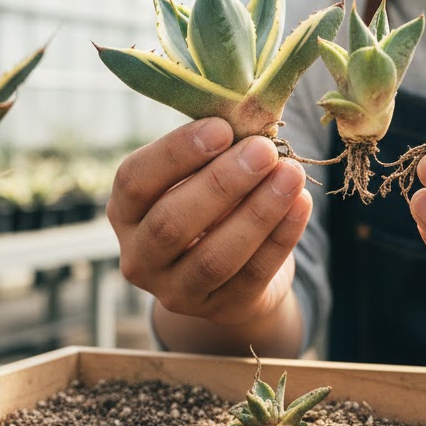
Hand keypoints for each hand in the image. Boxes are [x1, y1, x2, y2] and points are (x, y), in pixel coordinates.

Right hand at [107, 118, 311, 329]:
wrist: (233, 264)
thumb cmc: (211, 196)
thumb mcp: (198, 172)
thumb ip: (213, 148)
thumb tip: (249, 113)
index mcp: (125, 211)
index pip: (135, 182)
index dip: (176, 154)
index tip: (221, 127)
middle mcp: (139, 257)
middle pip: (172, 223)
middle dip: (222, 184)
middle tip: (264, 150)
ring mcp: (177, 292)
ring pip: (214, 257)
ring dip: (257, 213)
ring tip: (291, 174)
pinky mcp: (221, 311)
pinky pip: (252, 276)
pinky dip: (280, 238)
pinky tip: (301, 204)